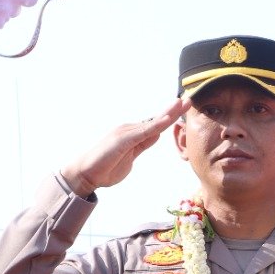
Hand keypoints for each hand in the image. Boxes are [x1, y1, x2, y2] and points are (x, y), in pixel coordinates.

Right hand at [59, 101, 184, 195]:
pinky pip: (143, 132)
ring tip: (181, 103)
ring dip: (168, 113)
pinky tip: (166, 120)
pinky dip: (155, 126)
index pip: (155, 124)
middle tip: (188, 99)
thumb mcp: (131, 156)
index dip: (170, 116)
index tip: (184, 108)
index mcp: (133, 135)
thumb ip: (143, 144)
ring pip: (152, 123)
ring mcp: (126, 133)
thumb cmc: (106, 167)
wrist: (86, 174)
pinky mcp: (123, 140)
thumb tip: (156, 135)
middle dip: (172, 110)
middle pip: (156, 119)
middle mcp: (130, 130)